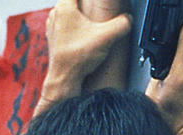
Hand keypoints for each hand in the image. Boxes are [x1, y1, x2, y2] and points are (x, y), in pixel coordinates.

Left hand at [34, 0, 131, 115]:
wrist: (64, 78)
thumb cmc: (78, 58)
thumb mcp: (107, 36)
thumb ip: (122, 23)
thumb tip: (129, 19)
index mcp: (65, 6)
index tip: (99, 2)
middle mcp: (56, 13)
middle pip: (74, 0)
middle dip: (86, 3)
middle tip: (98, 6)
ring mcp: (53, 25)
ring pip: (69, 10)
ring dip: (81, 11)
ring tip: (92, 21)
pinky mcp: (54, 36)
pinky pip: (66, 22)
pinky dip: (76, 23)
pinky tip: (85, 31)